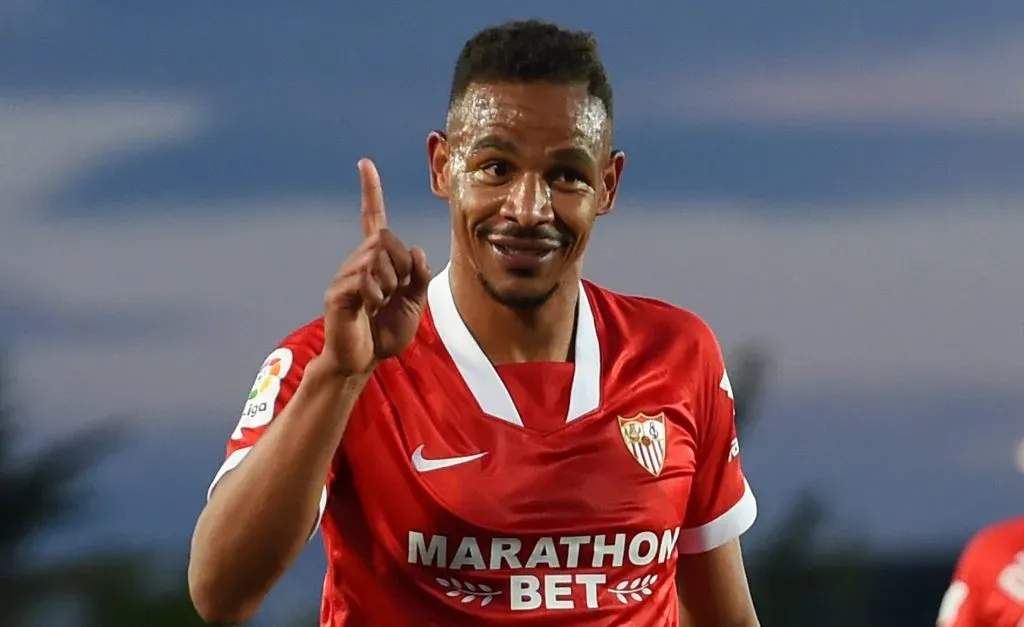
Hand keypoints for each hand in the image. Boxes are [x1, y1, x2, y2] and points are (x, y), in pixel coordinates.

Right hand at [320, 159, 430, 375]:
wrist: (363, 362)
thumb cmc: (385, 332)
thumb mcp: (414, 304)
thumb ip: (419, 277)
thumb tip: (417, 251)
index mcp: (376, 261)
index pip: (373, 219)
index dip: (371, 192)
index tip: (365, 164)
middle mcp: (357, 262)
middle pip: (385, 238)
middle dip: (401, 263)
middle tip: (397, 290)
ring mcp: (345, 276)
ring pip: (376, 257)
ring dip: (390, 282)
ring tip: (381, 303)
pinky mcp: (338, 293)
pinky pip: (364, 279)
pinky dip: (376, 295)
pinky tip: (369, 309)